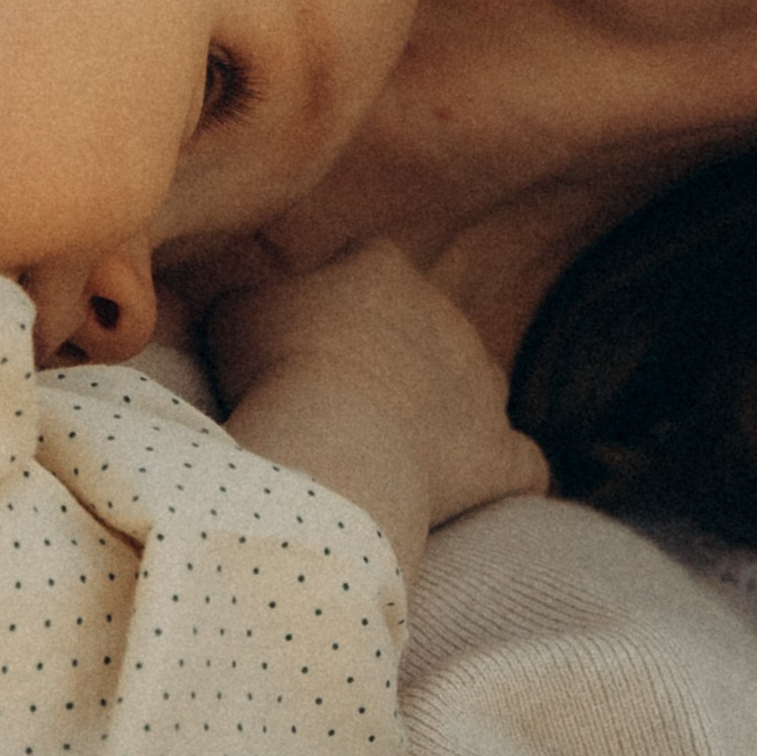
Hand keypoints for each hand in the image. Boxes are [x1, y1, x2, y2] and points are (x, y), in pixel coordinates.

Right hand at [207, 242, 550, 572]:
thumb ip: (253, 299)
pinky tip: (481, 490)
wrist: (337, 441)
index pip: (365, 264)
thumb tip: (256, 308)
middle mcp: (446, 317)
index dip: (334, 300)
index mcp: (383, 269)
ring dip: (444, 413)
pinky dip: (503, 475)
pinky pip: (521, 464)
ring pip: (475, 388)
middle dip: (389, 360)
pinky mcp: (500, 454)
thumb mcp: (235, 314)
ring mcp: (482, 387)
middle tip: (333, 407)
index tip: (301, 341)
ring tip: (389, 453)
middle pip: (422, 328)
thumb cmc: (278, 369)